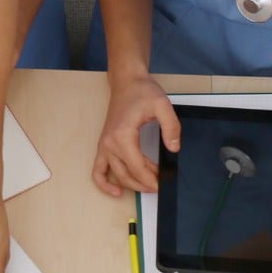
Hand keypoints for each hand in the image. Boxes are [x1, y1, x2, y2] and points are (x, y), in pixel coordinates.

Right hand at [92, 76, 180, 196]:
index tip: (164, 182)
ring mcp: (104, 145)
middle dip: (145, 184)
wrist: (126, 82)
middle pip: (126, 175)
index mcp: (123, 136)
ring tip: (147, 186)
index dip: (151, 179)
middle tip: (161, 184)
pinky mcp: (104, 145)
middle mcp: (110, 143)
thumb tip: (173, 148)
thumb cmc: (142, 91)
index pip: (137, 167)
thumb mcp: (162, 105)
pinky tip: (116, 190)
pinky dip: (103, 183)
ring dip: (131, 185)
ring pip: (115, 175)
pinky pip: (97, 170)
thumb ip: (171, 127)